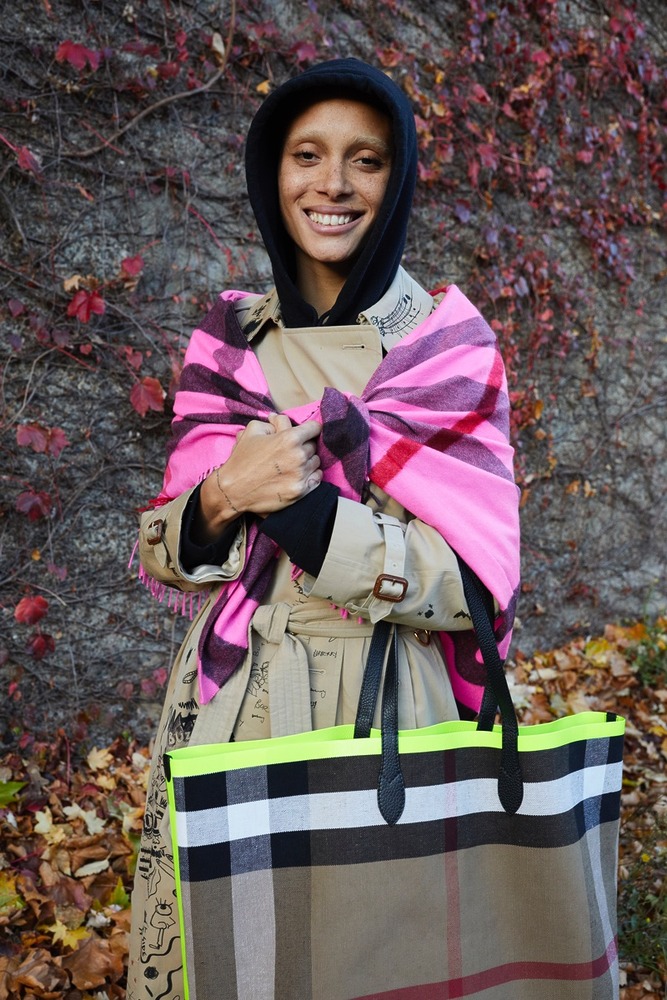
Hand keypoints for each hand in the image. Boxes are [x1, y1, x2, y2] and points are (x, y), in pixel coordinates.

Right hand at [195, 415, 321, 542]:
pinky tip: (298, 475)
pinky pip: (317, 478)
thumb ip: (273, 422)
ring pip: (316, 462)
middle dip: (304, 445)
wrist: (233, 490)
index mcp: (289, 438)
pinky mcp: (300, 491)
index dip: (309, 429)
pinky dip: (311, 475)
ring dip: (307, 461)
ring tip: (292, 464)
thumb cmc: (242, 459)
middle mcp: (299, 456)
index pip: (314, 428)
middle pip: (313, 445)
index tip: (305, 432)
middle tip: (290, 450)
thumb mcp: (252, 431)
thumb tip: (281, 420)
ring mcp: (301, 475)